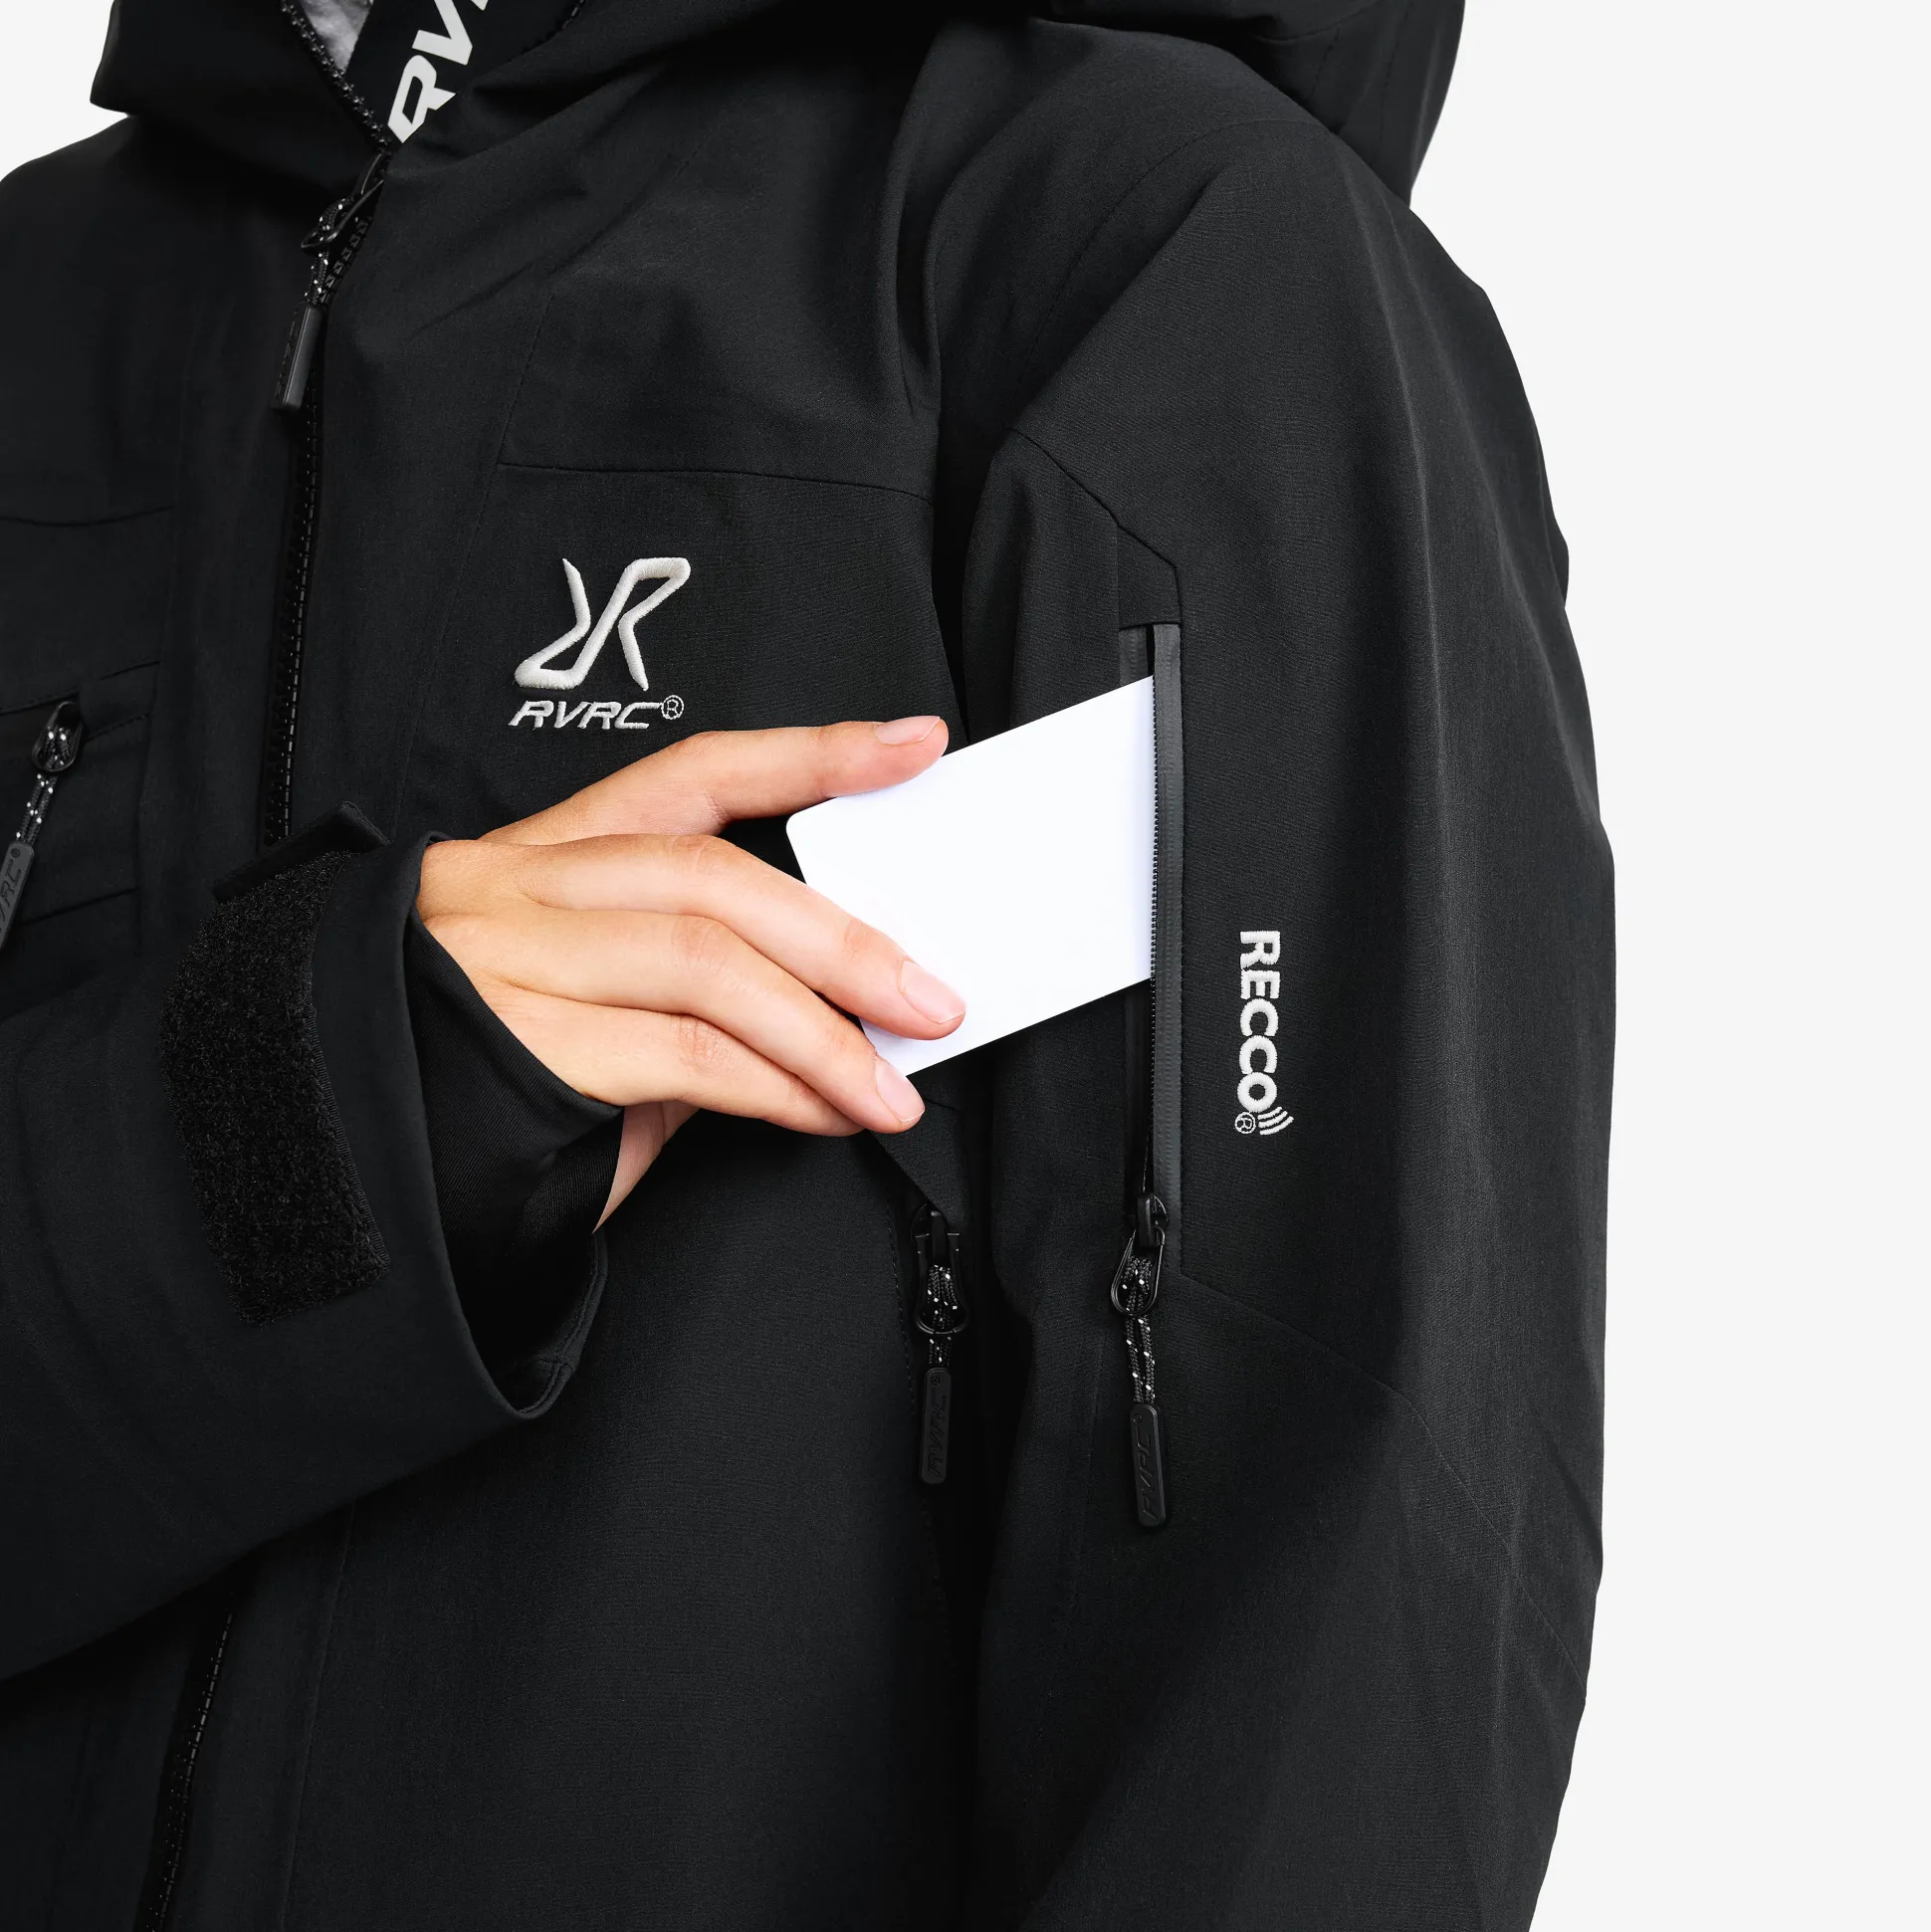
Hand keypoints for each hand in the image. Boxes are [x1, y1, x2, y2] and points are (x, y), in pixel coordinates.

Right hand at [416, 718, 963, 1224]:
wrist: (343, 1168)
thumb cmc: (474, 1089)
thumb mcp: (587, 1016)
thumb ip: (682, 998)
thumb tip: (820, 1012)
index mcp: (544, 857)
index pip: (692, 774)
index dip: (807, 755)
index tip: (909, 743)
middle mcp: (518, 888)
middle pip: (713, 876)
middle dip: (841, 940)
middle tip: (930, 1000)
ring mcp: (506, 959)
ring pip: (706, 961)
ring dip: (822, 1033)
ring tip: (888, 1089)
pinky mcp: (512, 1044)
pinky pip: (681, 1053)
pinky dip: (773, 1085)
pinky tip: (819, 1112)